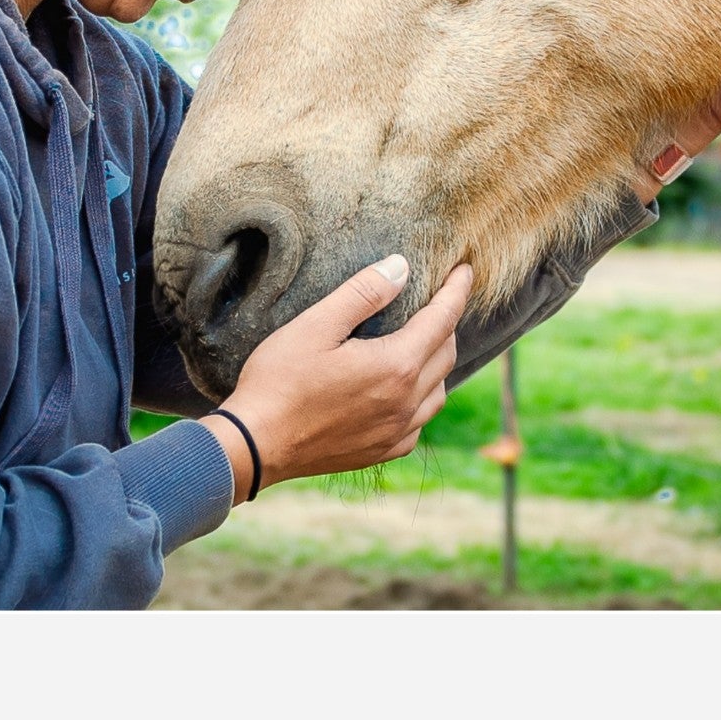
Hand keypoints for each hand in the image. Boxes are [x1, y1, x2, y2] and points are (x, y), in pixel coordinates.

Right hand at [200, 256, 472, 494]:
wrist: (255, 445)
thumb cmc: (280, 380)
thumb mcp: (317, 325)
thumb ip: (363, 293)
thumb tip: (402, 267)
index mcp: (396, 366)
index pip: (443, 320)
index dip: (456, 291)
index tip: (465, 270)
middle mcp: (406, 403)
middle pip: (446, 353)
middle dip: (447, 321)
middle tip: (439, 298)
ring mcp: (396, 433)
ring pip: (438, 390)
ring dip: (438, 360)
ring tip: (425, 339)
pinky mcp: (382, 452)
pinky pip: (420, 421)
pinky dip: (423, 397)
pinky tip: (404, 388)